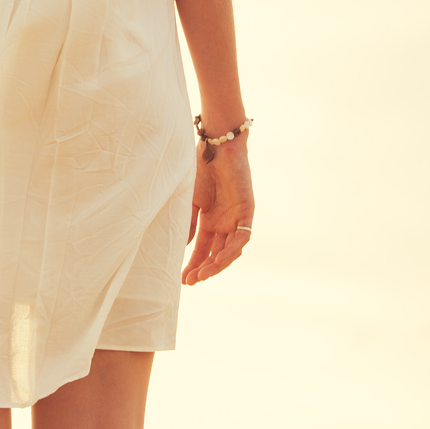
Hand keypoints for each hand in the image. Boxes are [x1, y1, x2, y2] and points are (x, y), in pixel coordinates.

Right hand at [183, 136, 253, 283]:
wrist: (215, 146)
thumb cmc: (198, 169)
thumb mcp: (188, 201)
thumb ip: (188, 223)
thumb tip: (184, 247)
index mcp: (209, 220)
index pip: (202, 248)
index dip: (193, 264)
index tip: (182, 279)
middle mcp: (224, 222)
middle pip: (215, 253)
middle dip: (203, 269)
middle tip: (190, 281)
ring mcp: (236, 217)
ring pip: (230, 250)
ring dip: (217, 264)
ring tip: (203, 275)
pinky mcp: (246, 211)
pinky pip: (242, 237)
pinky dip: (231, 250)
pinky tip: (218, 260)